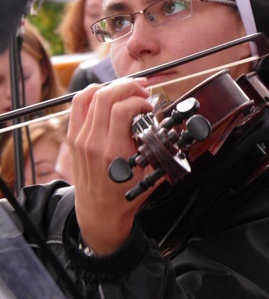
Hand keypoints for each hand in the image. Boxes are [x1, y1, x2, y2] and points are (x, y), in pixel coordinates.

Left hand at [68, 78, 157, 255]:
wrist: (99, 212)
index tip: (149, 106)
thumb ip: (157, 147)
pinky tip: (106, 92)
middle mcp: (94, 142)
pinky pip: (78, 105)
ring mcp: (80, 138)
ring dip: (112, 87)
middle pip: (106, 96)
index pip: (122, 109)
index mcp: (114, 151)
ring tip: (127, 88)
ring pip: (91, 96)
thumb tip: (165, 123)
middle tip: (142, 89)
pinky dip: (92, 93)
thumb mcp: (149, 172)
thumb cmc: (124, 195)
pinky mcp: (74, 137)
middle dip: (127, 86)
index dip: (140, 100)